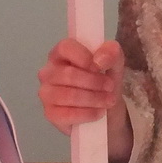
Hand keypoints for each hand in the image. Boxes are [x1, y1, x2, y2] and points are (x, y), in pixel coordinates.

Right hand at [38, 39, 132, 162]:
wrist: (105, 110)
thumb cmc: (103, 80)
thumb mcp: (114, 63)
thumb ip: (111, 53)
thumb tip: (99, 60)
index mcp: (60, 54)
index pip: (64, 48)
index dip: (84, 57)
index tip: (100, 67)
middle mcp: (48, 72)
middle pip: (68, 75)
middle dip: (94, 82)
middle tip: (110, 87)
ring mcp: (46, 93)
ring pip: (68, 95)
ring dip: (94, 98)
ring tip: (108, 100)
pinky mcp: (50, 114)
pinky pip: (67, 114)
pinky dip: (88, 114)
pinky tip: (99, 112)